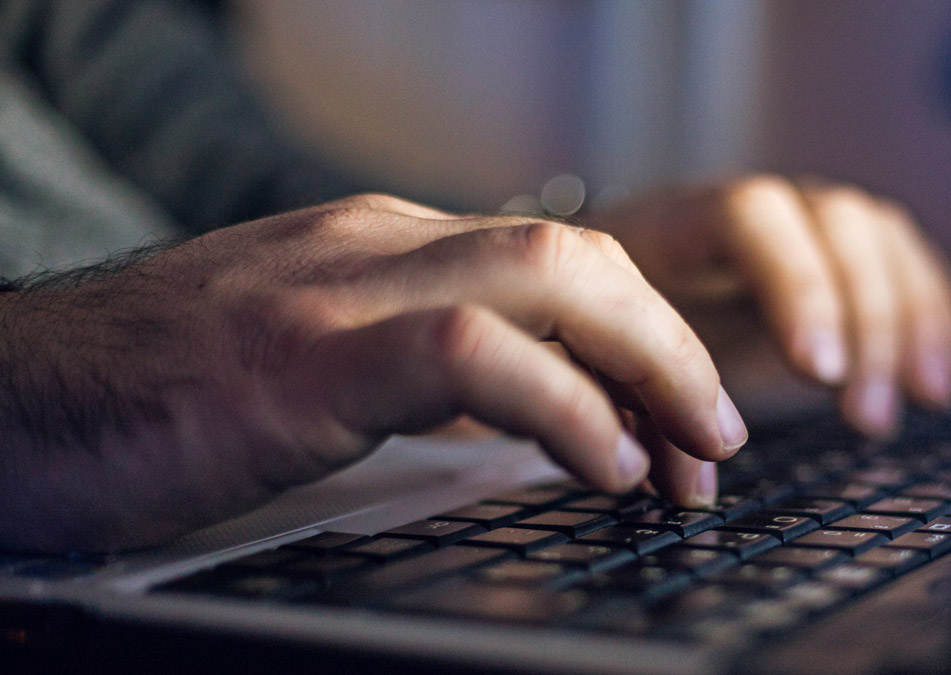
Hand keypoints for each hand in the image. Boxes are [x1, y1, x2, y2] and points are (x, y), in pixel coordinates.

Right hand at [0, 194, 745, 552]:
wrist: (12, 393)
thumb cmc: (165, 392)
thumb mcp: (322, 365)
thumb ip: (422, 370)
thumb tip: (534, 422)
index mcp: (389, 250)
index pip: (566, 267)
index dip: (651, 344)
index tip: (685, 431)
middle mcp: (378, 248)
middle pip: (583, 259)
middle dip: (674, 349)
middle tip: (716, 443)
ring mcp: (341, 293)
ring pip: (549, 278)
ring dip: (647, 369)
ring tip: (686, 458)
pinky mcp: (301, 360)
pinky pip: (469, 353)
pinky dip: (559, 406)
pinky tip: (601, 465)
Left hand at [590, 176, 950, 436]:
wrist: (601, 292)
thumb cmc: (598, 332)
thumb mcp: (599, 357)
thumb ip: (637, 403)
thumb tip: (692, 484)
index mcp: (675, 223)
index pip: (749, 217)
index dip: (797, 287)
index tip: (818, 372)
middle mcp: (746, 210)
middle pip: (834, 220)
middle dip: (866, 317)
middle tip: (865, 415)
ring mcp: (794, 224)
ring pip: (876, 236)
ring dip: (909, 319)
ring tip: (921, 400)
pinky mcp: (830, 255)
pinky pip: (900, 261)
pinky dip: (932, 314)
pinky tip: (937, 375)